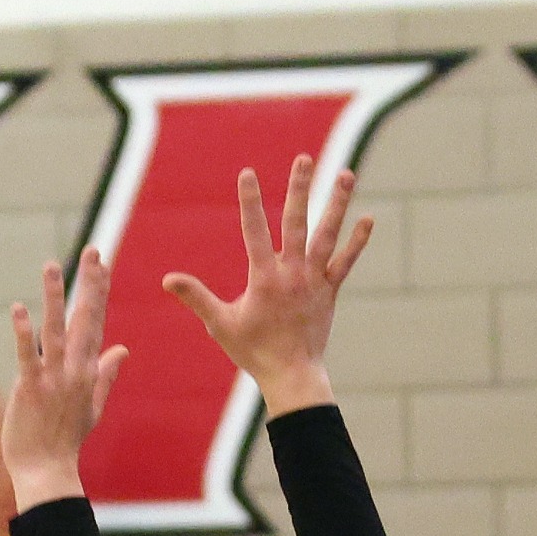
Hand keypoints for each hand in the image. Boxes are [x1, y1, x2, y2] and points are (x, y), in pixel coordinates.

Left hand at [1, 250, 126, 509]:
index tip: (102, 263)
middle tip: (92, 250)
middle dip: (89, 284)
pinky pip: (27, 356)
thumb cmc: (66, 442)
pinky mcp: (30, 389)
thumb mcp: (93, 407)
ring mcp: (53, 379)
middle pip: (84, 320)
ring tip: (52, 265)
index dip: (99, 292)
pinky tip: (19, 308)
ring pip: (55, 330)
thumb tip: (122, 350)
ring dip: (55, 297)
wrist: (48, 472)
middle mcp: (74, 371)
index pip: (96, 323)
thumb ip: (106, 375)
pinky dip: (23, 332)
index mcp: (87, 372)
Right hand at [163, 157, 371, 417]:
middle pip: (296, 222)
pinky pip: (345, 262)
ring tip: (345, 174)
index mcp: (264, 278)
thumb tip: (168, 280)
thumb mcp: (220, 324)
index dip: (250, 201)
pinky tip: (368, 219)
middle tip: (303, 159)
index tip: (247, 173)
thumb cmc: (253, 352)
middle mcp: (292, 273)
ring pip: (327, 235)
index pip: (254, 231)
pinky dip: (356, 242)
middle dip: (299, 188)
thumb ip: (196, 297)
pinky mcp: (329, 291)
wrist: (291, 376)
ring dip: (336, 203)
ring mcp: (314, 281)